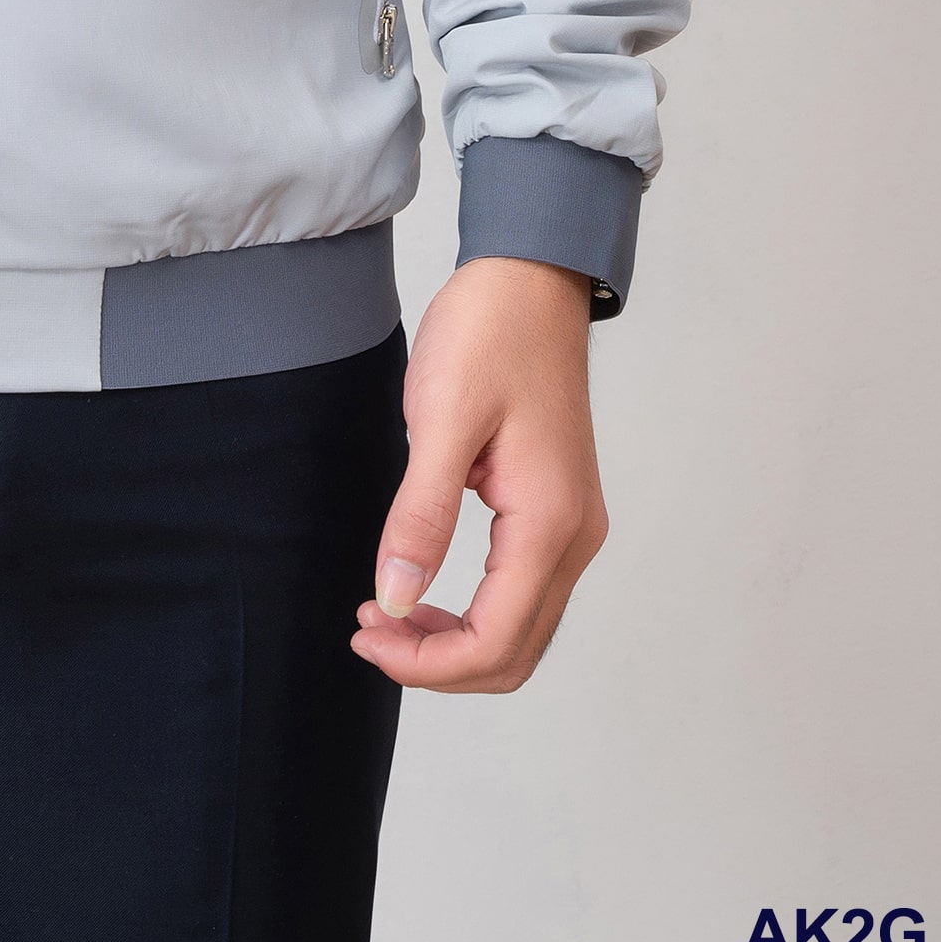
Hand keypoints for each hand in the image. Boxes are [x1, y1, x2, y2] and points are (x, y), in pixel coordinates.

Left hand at [349, 253, 607, 692]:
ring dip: (454, 639)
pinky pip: (522, 591)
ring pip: (521, 628)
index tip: (365, 635)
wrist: (530, 279)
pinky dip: (473, 609)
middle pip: (514, 653)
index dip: (426, 662)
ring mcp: (572, 525)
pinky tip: (421, 585)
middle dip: (437, 661)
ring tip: (386, 612)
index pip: (495, 642)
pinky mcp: (558, 509)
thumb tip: (397, 600)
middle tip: (367, 628)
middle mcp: (575, 537)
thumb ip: (420, 515)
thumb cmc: (489, 333)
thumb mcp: (441, 419)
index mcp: (549, 523)